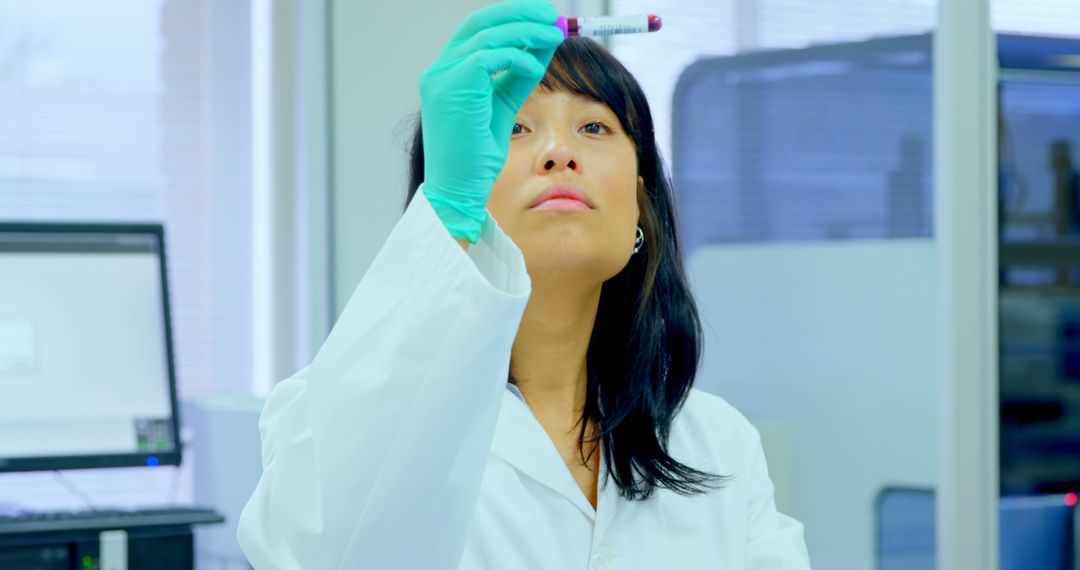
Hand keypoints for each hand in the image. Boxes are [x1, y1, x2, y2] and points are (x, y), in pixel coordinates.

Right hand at [419, 0, 563, 242]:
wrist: (459, 190)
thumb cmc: (477, 157)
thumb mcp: (503, 105)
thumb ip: (519, 74)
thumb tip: (545, 42)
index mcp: (447, 72)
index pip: (478, 28)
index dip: (510, 15)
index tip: (542, 13)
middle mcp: (439, 71)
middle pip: (481, 22)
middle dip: (520, 13)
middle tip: (552, 15)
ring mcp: (442, 79)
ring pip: (488, 37)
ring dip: (526, 32)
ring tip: (554, 36)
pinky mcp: (453, 89)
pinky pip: (489, 58)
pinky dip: (516, 58)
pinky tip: (534, 68)